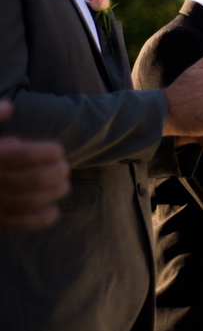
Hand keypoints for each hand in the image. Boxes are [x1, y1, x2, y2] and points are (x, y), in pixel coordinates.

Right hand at [0, 101, 69, 231]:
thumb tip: (9, 106)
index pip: (23, 155)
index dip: (45, 152)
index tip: (58, 150)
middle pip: (31, 179)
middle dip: (54, 173)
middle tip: (65, 168)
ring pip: (26, 202)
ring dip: (51, 194)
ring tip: (64, 186)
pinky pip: (16, 224)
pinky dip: (37, 220)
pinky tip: (53, 212)